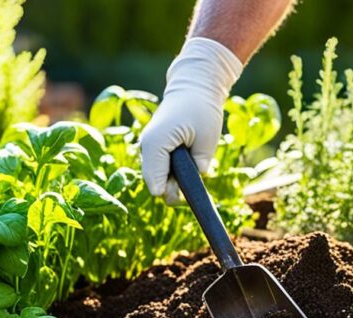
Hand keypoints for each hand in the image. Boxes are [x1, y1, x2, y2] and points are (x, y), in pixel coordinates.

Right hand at [140, 37, 242, 204]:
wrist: (193, 86)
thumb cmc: (202, 109)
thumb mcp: (207, 139)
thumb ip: (199, 165)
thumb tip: (194, 182)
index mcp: (156, 145)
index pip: (157, 186)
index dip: (175, 194)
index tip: (191, 195)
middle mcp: (146, 147)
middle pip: (156, 185)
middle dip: (174, 189)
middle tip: (196, 180)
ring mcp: (147, 146)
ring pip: (158, 178)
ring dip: (174, 180)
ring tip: (192, 165)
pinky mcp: (152, 146)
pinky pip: (160, 168)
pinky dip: (172, 171)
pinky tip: (186, 162)